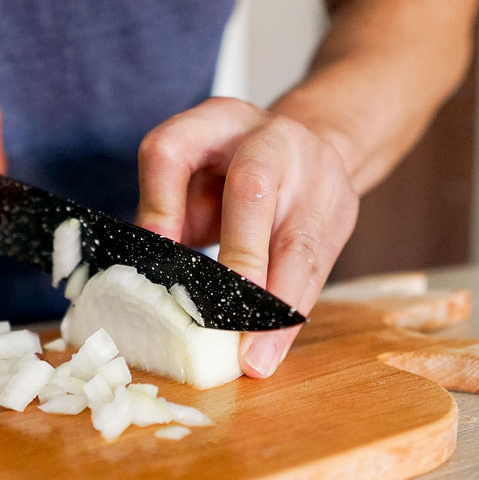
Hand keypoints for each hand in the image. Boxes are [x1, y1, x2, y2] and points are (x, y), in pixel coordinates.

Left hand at [136, 97, 358, 377]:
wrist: (315, 141)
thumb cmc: (233, 170)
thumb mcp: (194, 174)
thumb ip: (169, 214)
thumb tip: (137, 280)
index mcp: (215, 121)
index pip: (172, 150)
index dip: (159, 204)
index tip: (152, 251)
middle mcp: (269, 138)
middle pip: (251, 190)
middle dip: (239, 256)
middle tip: (220, 317)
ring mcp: (315, 173)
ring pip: (297, 241)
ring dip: (273, 307)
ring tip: (254, 358)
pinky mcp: (342, 211)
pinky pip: (318, 271)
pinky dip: (292, 316)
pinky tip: (274, 350)